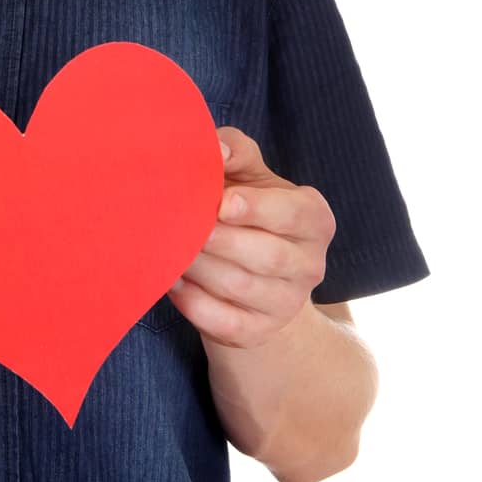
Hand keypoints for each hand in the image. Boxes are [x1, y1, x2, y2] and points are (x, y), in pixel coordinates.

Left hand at [166, 127, 336, 347]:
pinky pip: (225, 323)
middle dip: (219, 240)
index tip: (220, 202)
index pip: (293, 213)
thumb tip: (215, 151)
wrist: (248, 262)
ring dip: (199, 267)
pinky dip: (193, 302)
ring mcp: (288, 303)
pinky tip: (171, 279)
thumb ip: (234, 150)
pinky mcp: (259, 331)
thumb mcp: (247, 170)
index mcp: (314, 218)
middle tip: (181, 224)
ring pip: (241, 288)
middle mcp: (311, 265)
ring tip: (167, 246)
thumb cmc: (244, 201)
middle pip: (267, 256)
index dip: (257, 208)